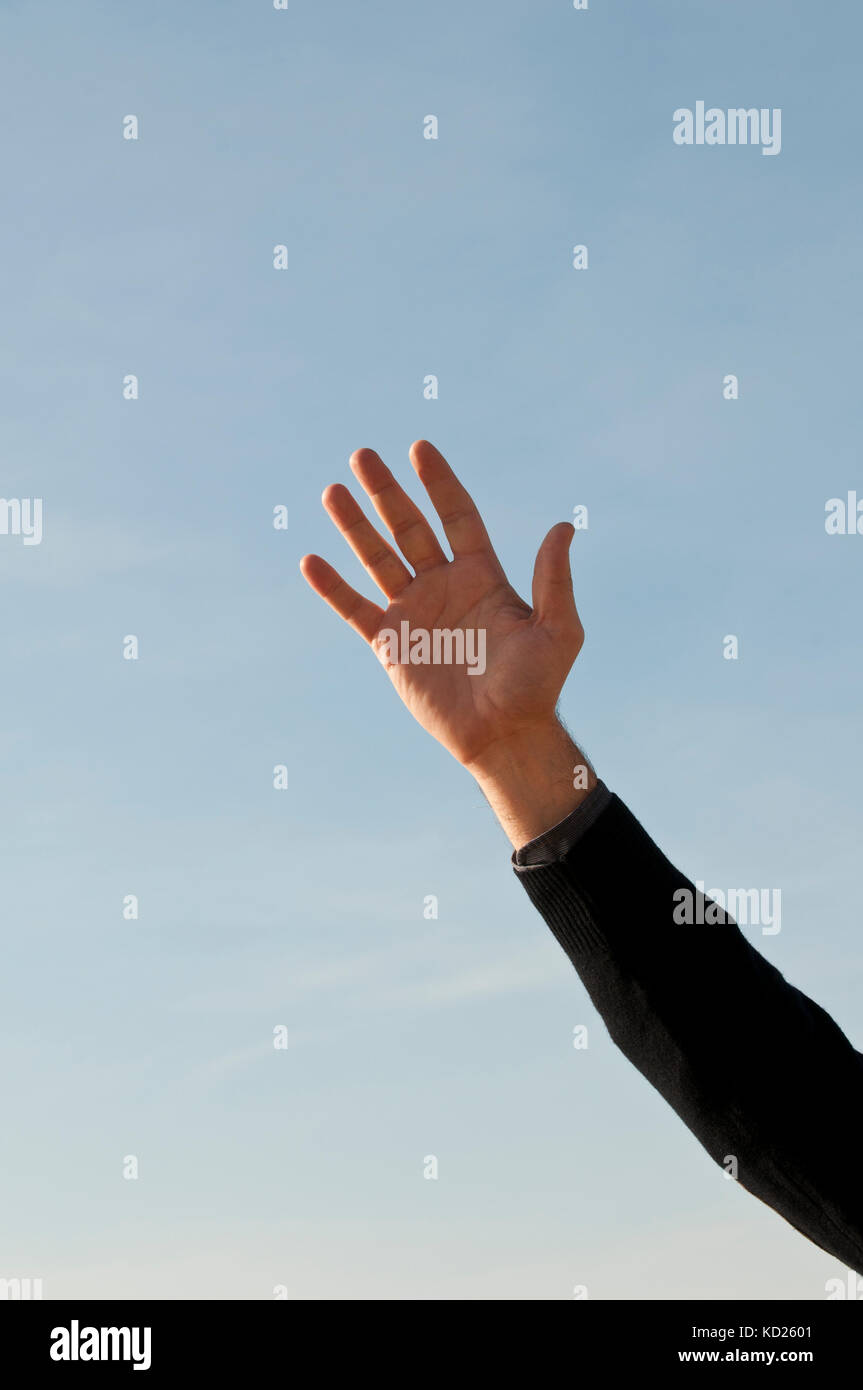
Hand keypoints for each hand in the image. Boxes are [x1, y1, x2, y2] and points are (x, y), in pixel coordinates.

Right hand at [301, 441, 593, 844]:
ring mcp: (414, 613)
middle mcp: (444, 586)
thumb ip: (553, 579)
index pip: (457, 516)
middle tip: (362, 454)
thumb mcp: (557, 629)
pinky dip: (333, 587)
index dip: (439, 483)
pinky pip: (355, 609)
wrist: (503, 736)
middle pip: (410, 528)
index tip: (419, 448)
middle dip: (386, 492)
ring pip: (378, 559)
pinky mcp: (391, 645)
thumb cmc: (537, 686)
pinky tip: (311, 560)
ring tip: (333, 491)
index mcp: (483, 575)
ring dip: (355, 526)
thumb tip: (564, 526)